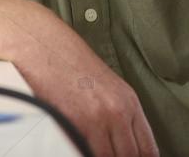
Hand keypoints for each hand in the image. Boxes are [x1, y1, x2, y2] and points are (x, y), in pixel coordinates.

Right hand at [6, 3, 159, 156]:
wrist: (41, 44)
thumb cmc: (66, 62)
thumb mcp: (102, 86)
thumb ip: (115, 115)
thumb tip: (119, 145)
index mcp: (128, 101)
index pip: (148, 148)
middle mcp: (119, 109)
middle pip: (132, 156)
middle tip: (109, 155)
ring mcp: (101, 117)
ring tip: (91, 151)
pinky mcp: (79, 122)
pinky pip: (90, 154)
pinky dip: (85, 154)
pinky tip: (80, 149)